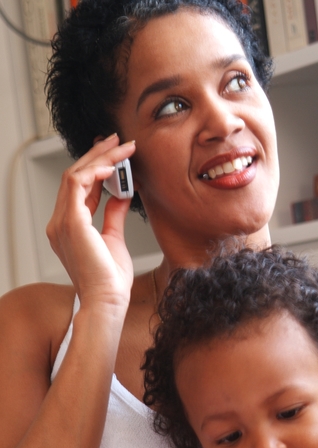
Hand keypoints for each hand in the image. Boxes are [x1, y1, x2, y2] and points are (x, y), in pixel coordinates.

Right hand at [46, 134, 136, 310]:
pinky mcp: (71, 222)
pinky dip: (95, 171)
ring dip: (100, 158)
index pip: (79, 188)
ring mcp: (62, 222)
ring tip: (122, 148)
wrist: (107, 301)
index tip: (114, 154)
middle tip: (118, 140)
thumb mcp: (114, 238)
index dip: (96, 167)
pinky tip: (112, 166)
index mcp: (68, 228)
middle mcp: (60, 223)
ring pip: (76, 174)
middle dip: (98, 155)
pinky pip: (77, 183)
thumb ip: (114, 214)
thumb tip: (122, 193)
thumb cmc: (110, 280)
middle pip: (75, 177)